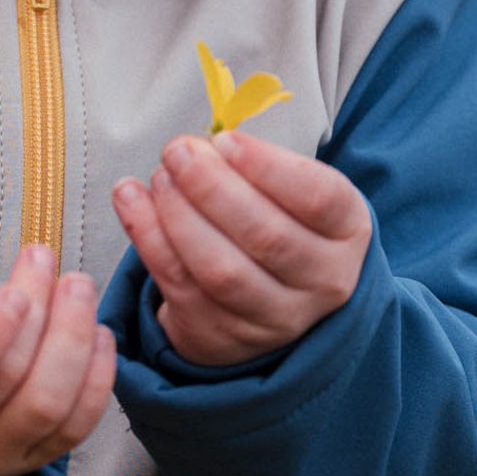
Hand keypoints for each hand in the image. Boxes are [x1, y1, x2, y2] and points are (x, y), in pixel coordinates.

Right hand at [0, 226, 116, 475]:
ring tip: (76, 288)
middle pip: (8, 381)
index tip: (13, 290)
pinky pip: (74, 430)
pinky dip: (97, 380)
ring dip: (74, 342)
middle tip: (43, 260)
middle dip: (39, 313)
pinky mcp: (26, 462)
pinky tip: (98, 334)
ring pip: (48, 408)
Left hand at [110, 131, 371, 367]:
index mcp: (346, 232)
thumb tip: (198, 148)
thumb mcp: (292, 192)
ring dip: (178, 215)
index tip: (225, 140)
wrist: (273, 304)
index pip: (319, 199)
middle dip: (211, 187)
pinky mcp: (222, 335)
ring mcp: (273, 319)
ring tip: (159, 177)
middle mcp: (321, 282)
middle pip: (266, 236)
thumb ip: (256, 167)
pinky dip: (147, 237)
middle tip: (177, 151)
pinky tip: (130, 198)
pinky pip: (179, 285)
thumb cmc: (282, 225)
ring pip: (220, 269)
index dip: (268, 167)